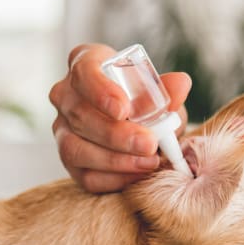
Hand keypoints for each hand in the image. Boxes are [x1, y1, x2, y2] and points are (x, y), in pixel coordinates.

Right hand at [49, 43, 191, 192]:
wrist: (142, 128)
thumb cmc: (146, 102)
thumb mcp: (160, 94)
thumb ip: (168, 91)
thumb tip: (181, 84)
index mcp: (85, 65)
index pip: (83, 72)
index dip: (100, 91)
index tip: (124, 109)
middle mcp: (66, 96)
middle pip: (80, 115)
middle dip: (117, 134)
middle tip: (149, 143)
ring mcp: (62, 129)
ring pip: (76, 148)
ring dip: (115, 160)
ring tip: (149, 162)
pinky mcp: (71, 161)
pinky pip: (84, 175)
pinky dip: (113, 179)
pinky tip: (137, 176)